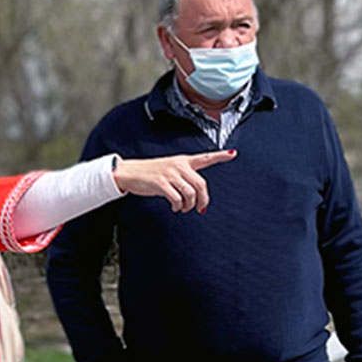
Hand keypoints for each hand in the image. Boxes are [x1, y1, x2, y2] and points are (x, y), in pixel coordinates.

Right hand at [113, 149, 235, 212]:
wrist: (129, 172)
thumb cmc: (149, 173)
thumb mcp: (169, 170)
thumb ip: (183, 178)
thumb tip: (196, 197)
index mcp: (183, 161)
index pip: (205, 158)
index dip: (220, 156)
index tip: (233, 153)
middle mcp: (179, 166)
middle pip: (201, 184)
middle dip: (203, 200)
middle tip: (200, 208)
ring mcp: (170, 174)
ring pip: (190, 193)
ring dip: (189, 205)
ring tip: (183, 208)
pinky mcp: (161, 183)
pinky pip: (177, 198)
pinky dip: (178, 206)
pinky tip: (175, 207)